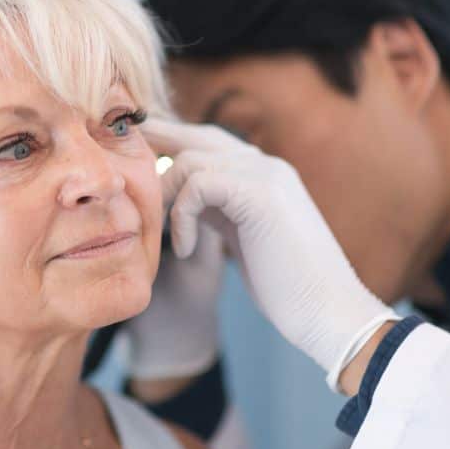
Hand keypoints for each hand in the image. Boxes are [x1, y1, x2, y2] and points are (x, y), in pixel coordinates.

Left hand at [143, 118, 397, 391]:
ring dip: (166, 199)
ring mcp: (266, 174)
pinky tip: (184, 250)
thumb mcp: (242, 238)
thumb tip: (182, 198)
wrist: (328, 312)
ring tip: (165, 236)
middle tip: (122, 151)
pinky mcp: (259, 192)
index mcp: (264, 174)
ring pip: (190, 161)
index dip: (172, 143)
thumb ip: (217, 211)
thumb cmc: (286, 287)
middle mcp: (266, 165)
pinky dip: (181, 217)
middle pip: (197, 136)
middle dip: (157, 142)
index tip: (138, 154)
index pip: (209, 142)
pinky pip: (198, 184)